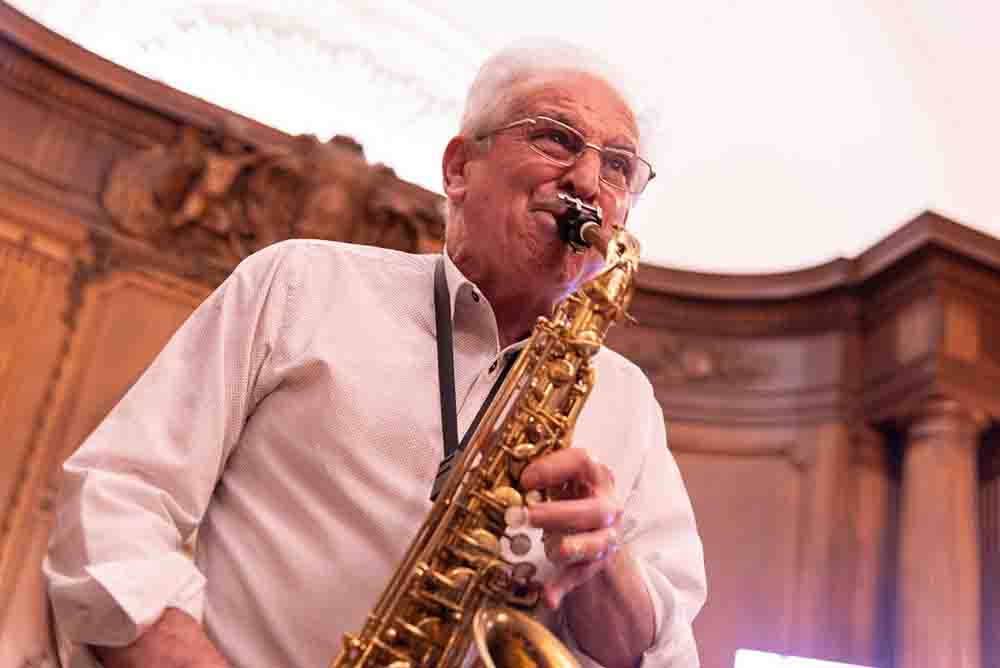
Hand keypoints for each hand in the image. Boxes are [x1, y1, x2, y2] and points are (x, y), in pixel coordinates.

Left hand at [518, 448, 623, 608]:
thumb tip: (507, 468)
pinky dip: (562, 587)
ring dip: (571, 547)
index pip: (583, 462)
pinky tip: (548, 596)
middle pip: (593, 510)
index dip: (555, 467)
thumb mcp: (562, 478)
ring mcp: (605, 536)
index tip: (525, 479)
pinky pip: (579, 576)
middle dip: (559, 513)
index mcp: (596, 476)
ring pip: (594, 544)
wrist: (596, 524)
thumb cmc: (571, 495)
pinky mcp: (594, 563)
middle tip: (528, 515)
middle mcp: (607, 506)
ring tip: (552, 550)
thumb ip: (542, 474)